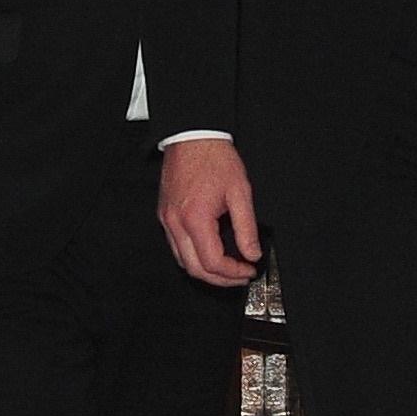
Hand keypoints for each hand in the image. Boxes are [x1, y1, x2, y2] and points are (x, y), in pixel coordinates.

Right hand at [159, 135, 263, 288]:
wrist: (192, 136)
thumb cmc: (214, 158)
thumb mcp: (240, 192)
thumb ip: (247, 228)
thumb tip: (252, 253)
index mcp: (195, 218)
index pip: (213, 262)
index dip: (233, 273)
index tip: (248, 269)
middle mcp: (175, 222)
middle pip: (194, 269)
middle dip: (220, 279)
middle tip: (240, 276)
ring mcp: (166, 220)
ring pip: (182, 261)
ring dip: (205, 271)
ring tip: (227, 269)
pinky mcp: (164, 215)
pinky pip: (176, 246)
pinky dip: (193, 256)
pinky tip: (209, 252)